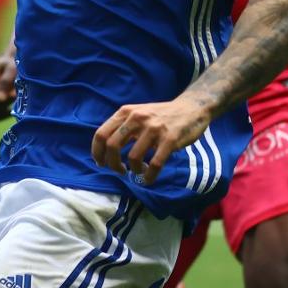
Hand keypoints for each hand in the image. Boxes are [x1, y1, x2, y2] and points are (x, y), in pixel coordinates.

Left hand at [91, 95, 211, 185]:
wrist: (190, 108)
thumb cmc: (160, 115)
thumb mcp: (137, 113)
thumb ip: (122, 126)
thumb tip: (105, 149)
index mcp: (125, 112)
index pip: (101, 134)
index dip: (97, 152)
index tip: (101, 163)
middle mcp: (137, 118)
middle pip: (112, 146)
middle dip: (112, 164)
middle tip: (120, 170)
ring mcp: (153, 129)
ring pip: (133, 157)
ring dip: (133, 170)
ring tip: (139, 171)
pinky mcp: (170, 140)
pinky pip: (155, 164)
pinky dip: (149, 176)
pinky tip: (148, 179)